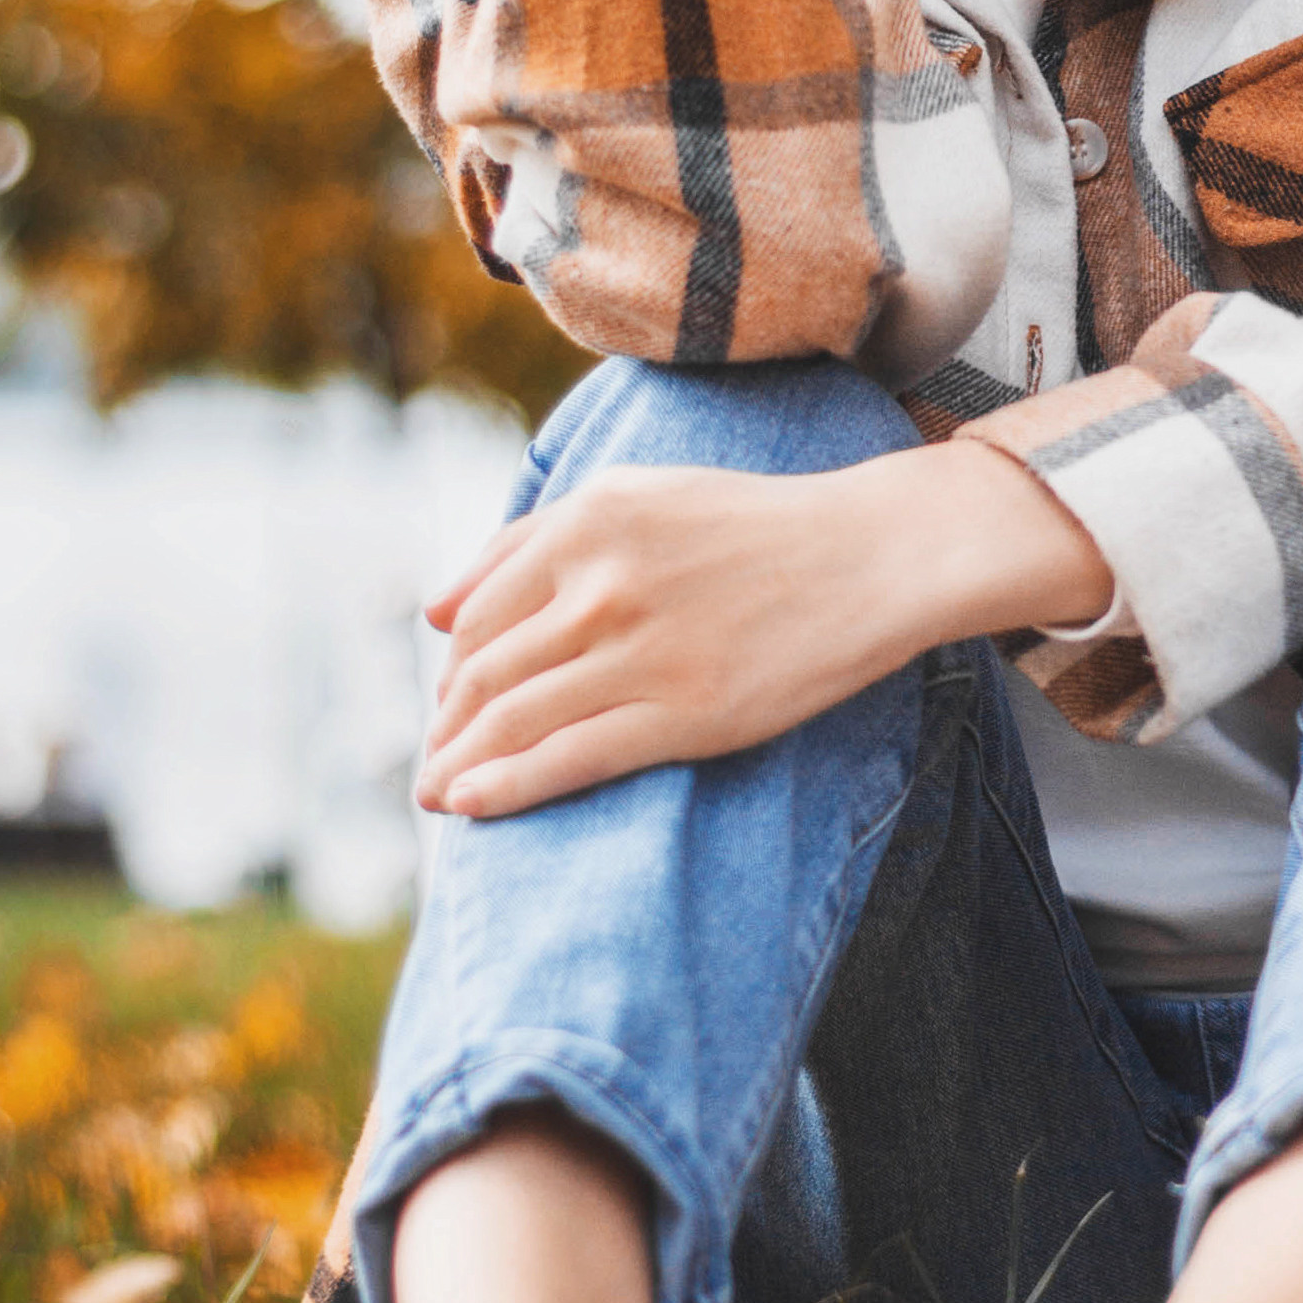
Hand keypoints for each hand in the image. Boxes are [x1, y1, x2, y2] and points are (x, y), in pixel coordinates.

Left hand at [417, 439, 1110, 820]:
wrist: (871, 556)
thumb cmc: (754, 527)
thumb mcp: (639, 495)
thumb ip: (531, 541)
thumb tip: (433, 611)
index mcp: (585, 523)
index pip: (476, 616)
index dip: (450, 672)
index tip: (449, 708)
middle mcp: (601, 583)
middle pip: (482, 674)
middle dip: (445, 729)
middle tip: (431, 765)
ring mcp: (641, 651)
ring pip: (513, 720)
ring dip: (457, 765)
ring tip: (436, 795)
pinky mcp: (686, 712)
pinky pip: (570, 757)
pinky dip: (507, 788)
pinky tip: (470, 807)